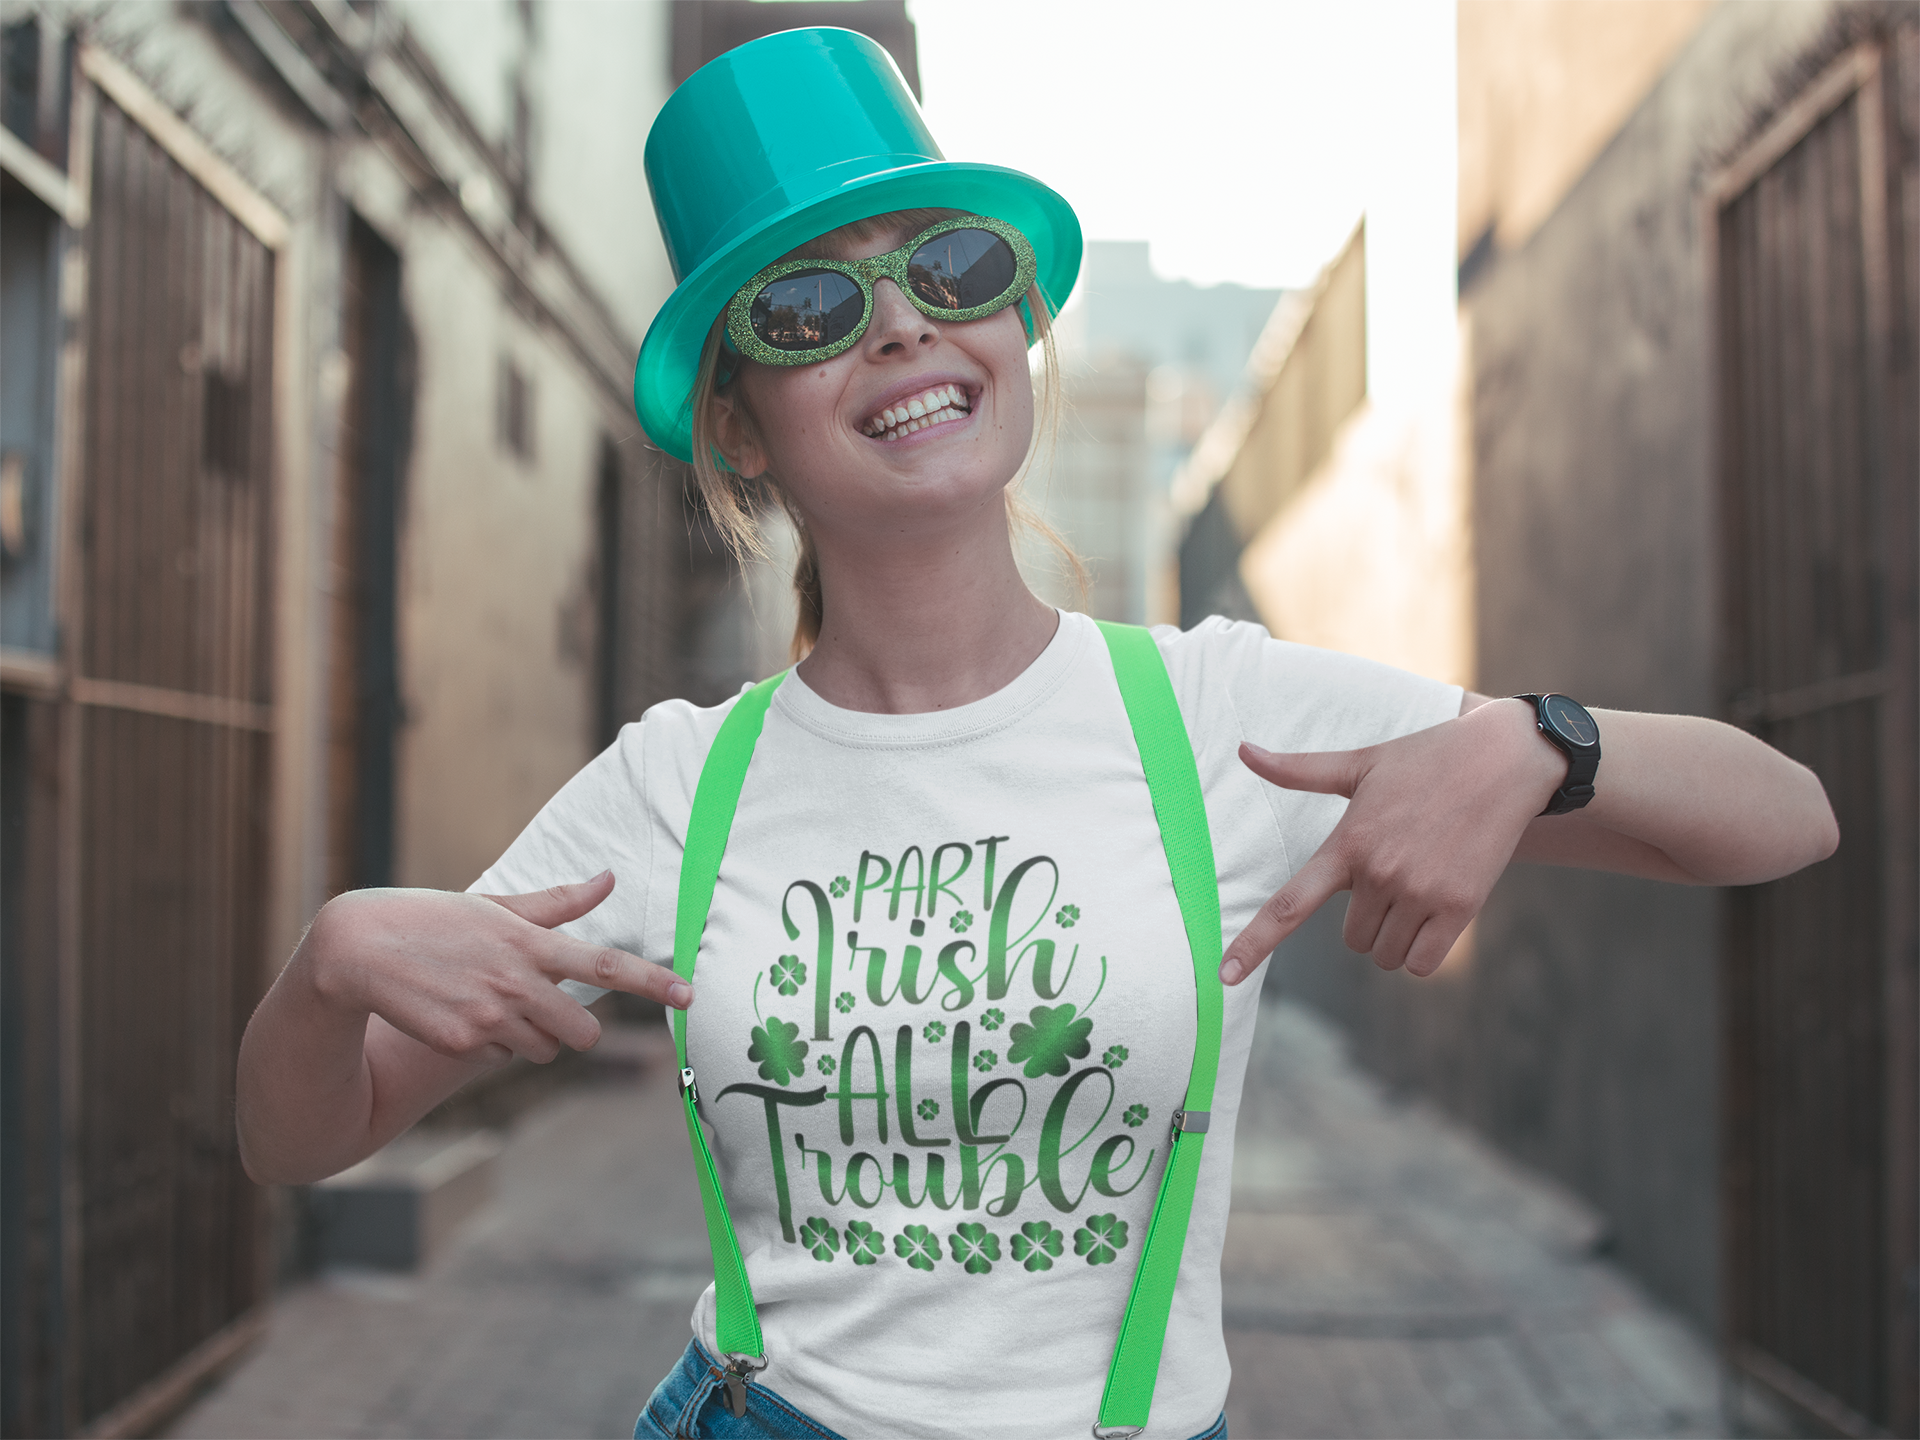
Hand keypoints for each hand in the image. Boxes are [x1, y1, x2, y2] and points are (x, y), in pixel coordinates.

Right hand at [305, 871, 689, 1067]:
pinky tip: (459, 1013)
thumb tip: (608, 879)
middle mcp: (517, 981)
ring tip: (486, 1000)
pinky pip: (500, 1056)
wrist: (357, 949)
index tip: (690, 995)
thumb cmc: (432, 920)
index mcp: (530, 942)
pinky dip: (490, 1044)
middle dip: (574, 1029)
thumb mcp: (495, 905)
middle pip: (583, 1032)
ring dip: (530, 1036)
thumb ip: (556, 902)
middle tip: (540, 1005)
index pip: (607, 964)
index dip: (653, 983)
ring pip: (544, 1050)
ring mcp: (489, 1015)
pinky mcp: (460, 1042)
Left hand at [1223, 700, 1561, 981]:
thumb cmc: (1426, 759)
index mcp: (1348, 843)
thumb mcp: (1360, 763)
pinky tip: (1437, 913)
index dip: (1253, 943)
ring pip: (1385, 955)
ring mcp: (1421, 892)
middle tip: (1395, 876)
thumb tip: (1243, 750)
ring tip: (1419, 887)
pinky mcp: (1461, 906)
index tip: (1224, 976)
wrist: (1505, 760)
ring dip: (1395, 937)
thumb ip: (1299, 770)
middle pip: (1351, 939)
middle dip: (1367, 920)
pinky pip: (1423, 963)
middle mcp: (1380, 873)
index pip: (1288, 905)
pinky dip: (1423, 952)